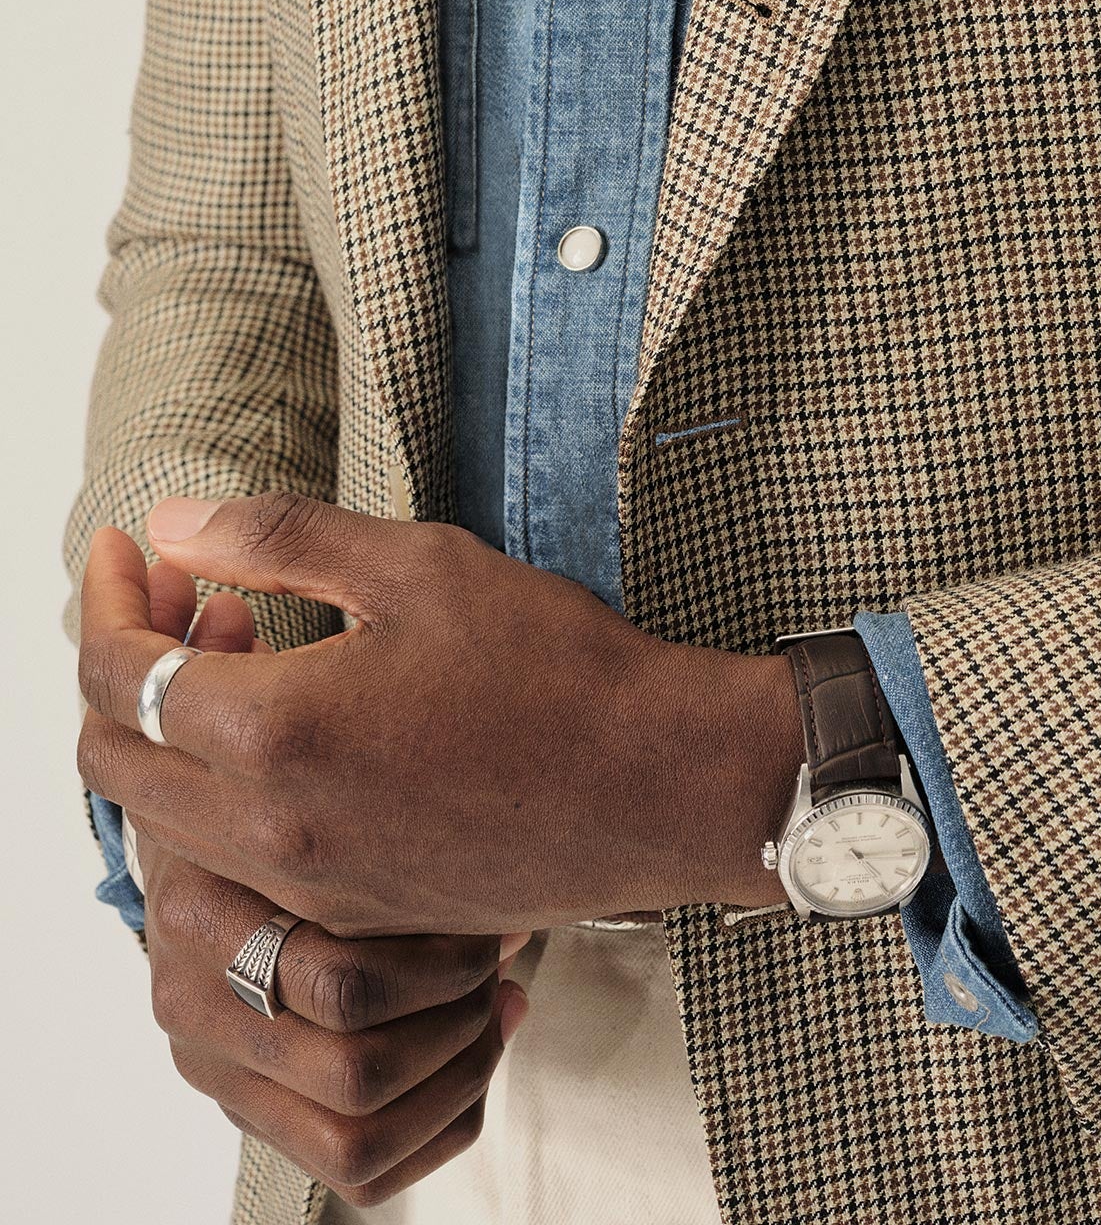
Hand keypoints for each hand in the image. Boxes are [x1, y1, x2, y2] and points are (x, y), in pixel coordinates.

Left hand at [77, 497, 801, 937]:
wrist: (655, 788)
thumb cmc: (552, 666)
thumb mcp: (417, 565)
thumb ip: (278, 538)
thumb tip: (172, 524)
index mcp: (274, 732)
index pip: (116, 674)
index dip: (105, 598)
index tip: (124, 548)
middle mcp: (267, 829)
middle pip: (109, 758)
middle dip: (118, 663)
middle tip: (176, 589)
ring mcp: (303, 887)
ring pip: (161, 820)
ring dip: (165, 731)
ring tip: (240, 644)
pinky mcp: (344, 916)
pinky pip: (228, 862)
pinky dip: (217, 789)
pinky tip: (288, 726)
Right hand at [138, 832, 526, 1208]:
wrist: (198, 853)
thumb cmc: (277, 813)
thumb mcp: (309, 802)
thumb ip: (392, 852)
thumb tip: (510, 924)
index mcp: (202, 920)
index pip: (343, 986)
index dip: (446, 968)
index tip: (493, 926)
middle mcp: (192, 1011)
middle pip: (356, 1073)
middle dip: (456, 1024)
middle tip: (496, 966)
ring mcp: (217, 1074)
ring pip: (357, 1140)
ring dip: (457, 1079)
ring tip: (498, 1007)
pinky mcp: (250, 1115)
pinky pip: (358, 1172)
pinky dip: (442, 1124)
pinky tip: (480, 1049)